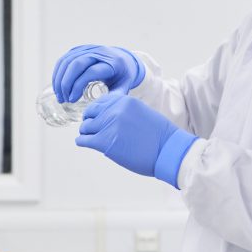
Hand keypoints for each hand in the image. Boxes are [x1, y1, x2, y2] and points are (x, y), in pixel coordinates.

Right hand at [52, 45, 144, 102]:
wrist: (123, 59)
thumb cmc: (122, 76)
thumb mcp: (123, 86)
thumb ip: (114, 97)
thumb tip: (100, 109)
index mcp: (112, 62)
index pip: (90, 72)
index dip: (78, 86)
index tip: (72, 100)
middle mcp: (99, 52)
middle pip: (76, 64)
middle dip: (66, 83)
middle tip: (64, 99)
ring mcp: (87, 49)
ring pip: (67, 61)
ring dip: (59, 79)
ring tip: (59, 96)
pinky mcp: (79, 49)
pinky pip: (64, 59)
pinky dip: (57, 73)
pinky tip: (57, 86)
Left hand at [77, 93, 197, 185]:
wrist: (168, 151)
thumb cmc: (159, 136)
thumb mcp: (141, 112)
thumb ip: (124, 111)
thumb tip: (107, 116)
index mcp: (124, 101)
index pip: (99, 102)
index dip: (96, 112)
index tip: (95, 118)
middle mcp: (114, 110)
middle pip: (90, 114)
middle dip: (90, 122)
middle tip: (91, 129)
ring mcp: (109, 125)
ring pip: (85, 127)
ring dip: (87, 133)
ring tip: (90, 138)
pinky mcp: (104, 142)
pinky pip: (84, 140)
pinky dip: (82, 141)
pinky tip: (84, 143)